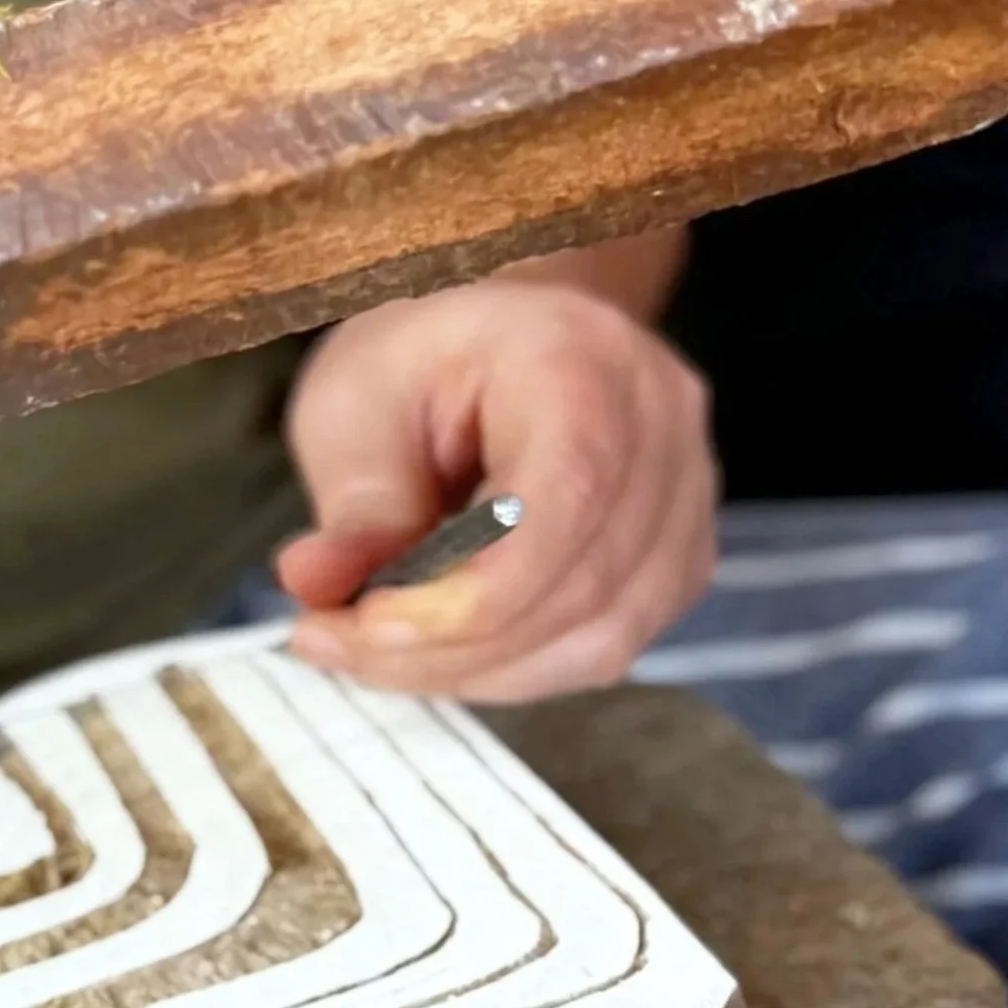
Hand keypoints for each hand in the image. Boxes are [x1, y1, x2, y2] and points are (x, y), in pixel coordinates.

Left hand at [276, 276, 716, 702]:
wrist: (505, 340)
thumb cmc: (429, 361)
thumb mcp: (356, 401)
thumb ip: (355, 501)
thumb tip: (321, 588)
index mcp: (580, 357)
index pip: (563, 500)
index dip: (474, 593)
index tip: (367, 621)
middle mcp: (659, 422)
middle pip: (582, 583)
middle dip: (451, 643)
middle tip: (337, 643)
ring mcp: (687, 494)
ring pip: (600, 637)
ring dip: (478, 667)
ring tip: (380, 646)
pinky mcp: (680, 557)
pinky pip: (607, 648)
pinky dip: (516, 667)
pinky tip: (446, 644)